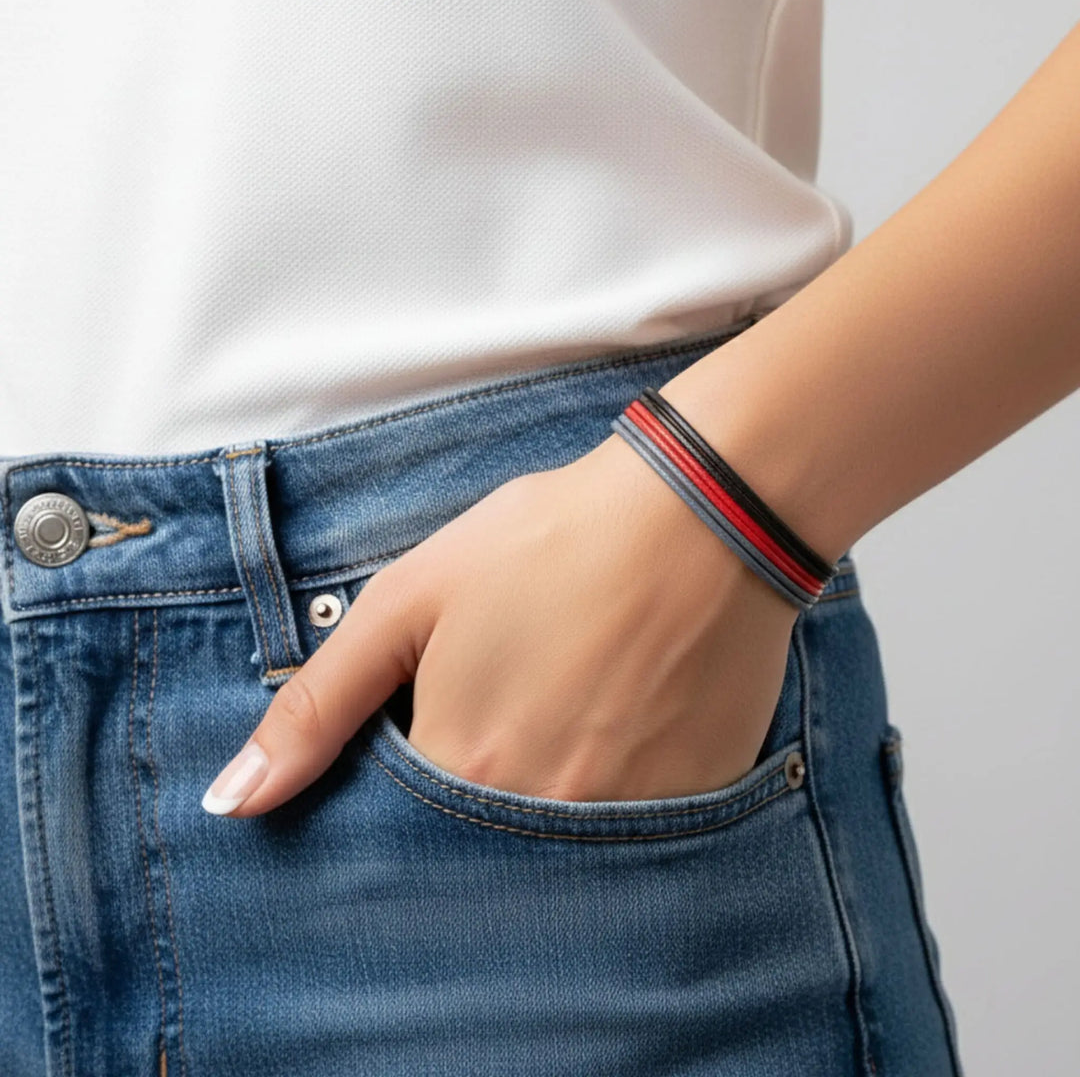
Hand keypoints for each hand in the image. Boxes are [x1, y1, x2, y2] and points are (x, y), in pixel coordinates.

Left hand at [200, 431, 800, 816]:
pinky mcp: (695, 806)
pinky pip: (633, 831)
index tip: (445, 712)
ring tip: (577, 695)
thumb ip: (319, 707)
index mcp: (462, 769)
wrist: (699, 515)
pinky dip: (617, 784)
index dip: (414, 766)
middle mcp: (543, 818)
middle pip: (480, 842)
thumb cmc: (547, 542)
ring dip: (553, 783)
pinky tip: (627, 711)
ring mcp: (627, 821)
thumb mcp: (410, 603)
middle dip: (484, 781)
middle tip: (522, 693)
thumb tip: (232, 802)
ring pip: (557, 841)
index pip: (399, 828)